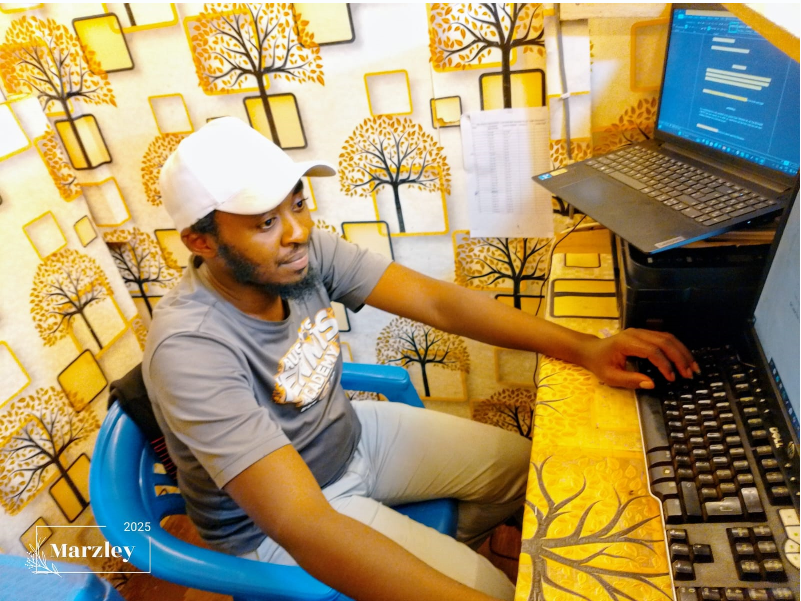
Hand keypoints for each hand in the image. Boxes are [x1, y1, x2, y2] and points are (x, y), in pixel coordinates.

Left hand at [577, 328, 699, 388]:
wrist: (592, 350)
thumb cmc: (600, 364)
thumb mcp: (610, 377)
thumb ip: (630, 380)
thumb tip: (652, 384)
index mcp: (626, 342)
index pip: (651, 350)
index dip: (664, 364)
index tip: (672, 378)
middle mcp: (636, 333)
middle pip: (664, 341)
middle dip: (679, 358)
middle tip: (689, 374)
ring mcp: (641, 332)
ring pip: (668, 338)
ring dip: (682, 352)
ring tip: (693, 368)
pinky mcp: (645, 334)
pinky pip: (665, 338)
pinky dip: (677, 349)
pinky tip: (685, 360)